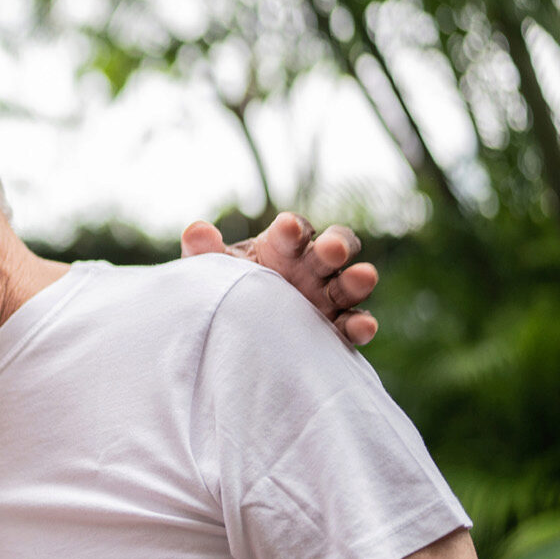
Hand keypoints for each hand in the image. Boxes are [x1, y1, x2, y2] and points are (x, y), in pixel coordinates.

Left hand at [181, 212, 379, 344]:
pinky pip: (353, 324)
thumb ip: (205, 251)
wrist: (235, 331)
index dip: (292, 228)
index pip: (293, 231)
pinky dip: (361, 325)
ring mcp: (328, 297)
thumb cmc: (229, 287)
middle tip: (331, 249)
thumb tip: (196, 230)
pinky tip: (364, 328)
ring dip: (357, 280)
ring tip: (363, 277)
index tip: (287, 227)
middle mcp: (311, 266)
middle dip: (334, 246)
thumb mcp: (215, 270)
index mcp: (283, 246)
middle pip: (332, 250)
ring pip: (349, 284)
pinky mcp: (336, 328)